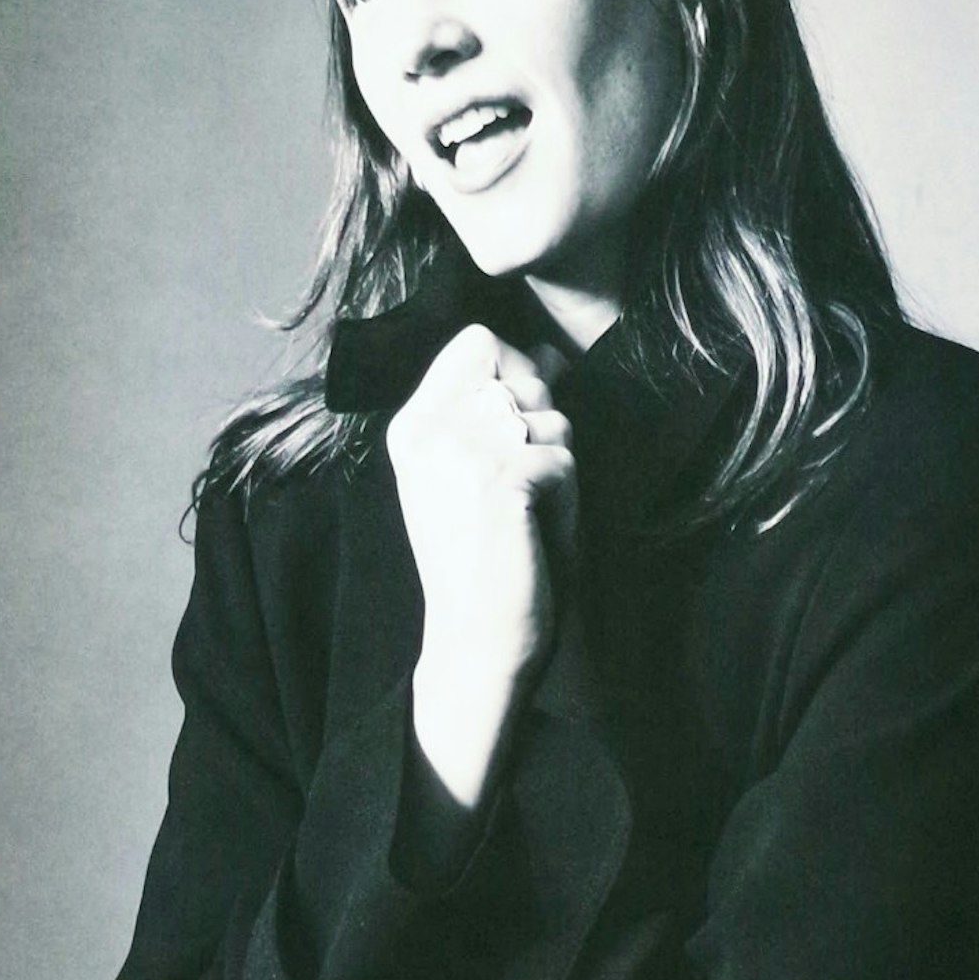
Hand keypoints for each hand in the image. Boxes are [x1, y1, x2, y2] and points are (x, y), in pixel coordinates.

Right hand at [384, 324, 576, 812]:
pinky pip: (565, 460)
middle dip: (543, 433)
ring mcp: (462, 452)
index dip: (517, 375)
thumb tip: (548, 349)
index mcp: (414, 424)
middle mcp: (429, 429)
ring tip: (521, 519)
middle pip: (527, 378)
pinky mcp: (500, 480)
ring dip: (556, 470)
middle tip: (512, 498)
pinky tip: (530, 537)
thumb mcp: (487, 467)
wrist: (476, 639)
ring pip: (553, 419)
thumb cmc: (488, 555)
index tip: (505, 441)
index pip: (481, 339)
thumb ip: (510, 404)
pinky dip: (564, 502)